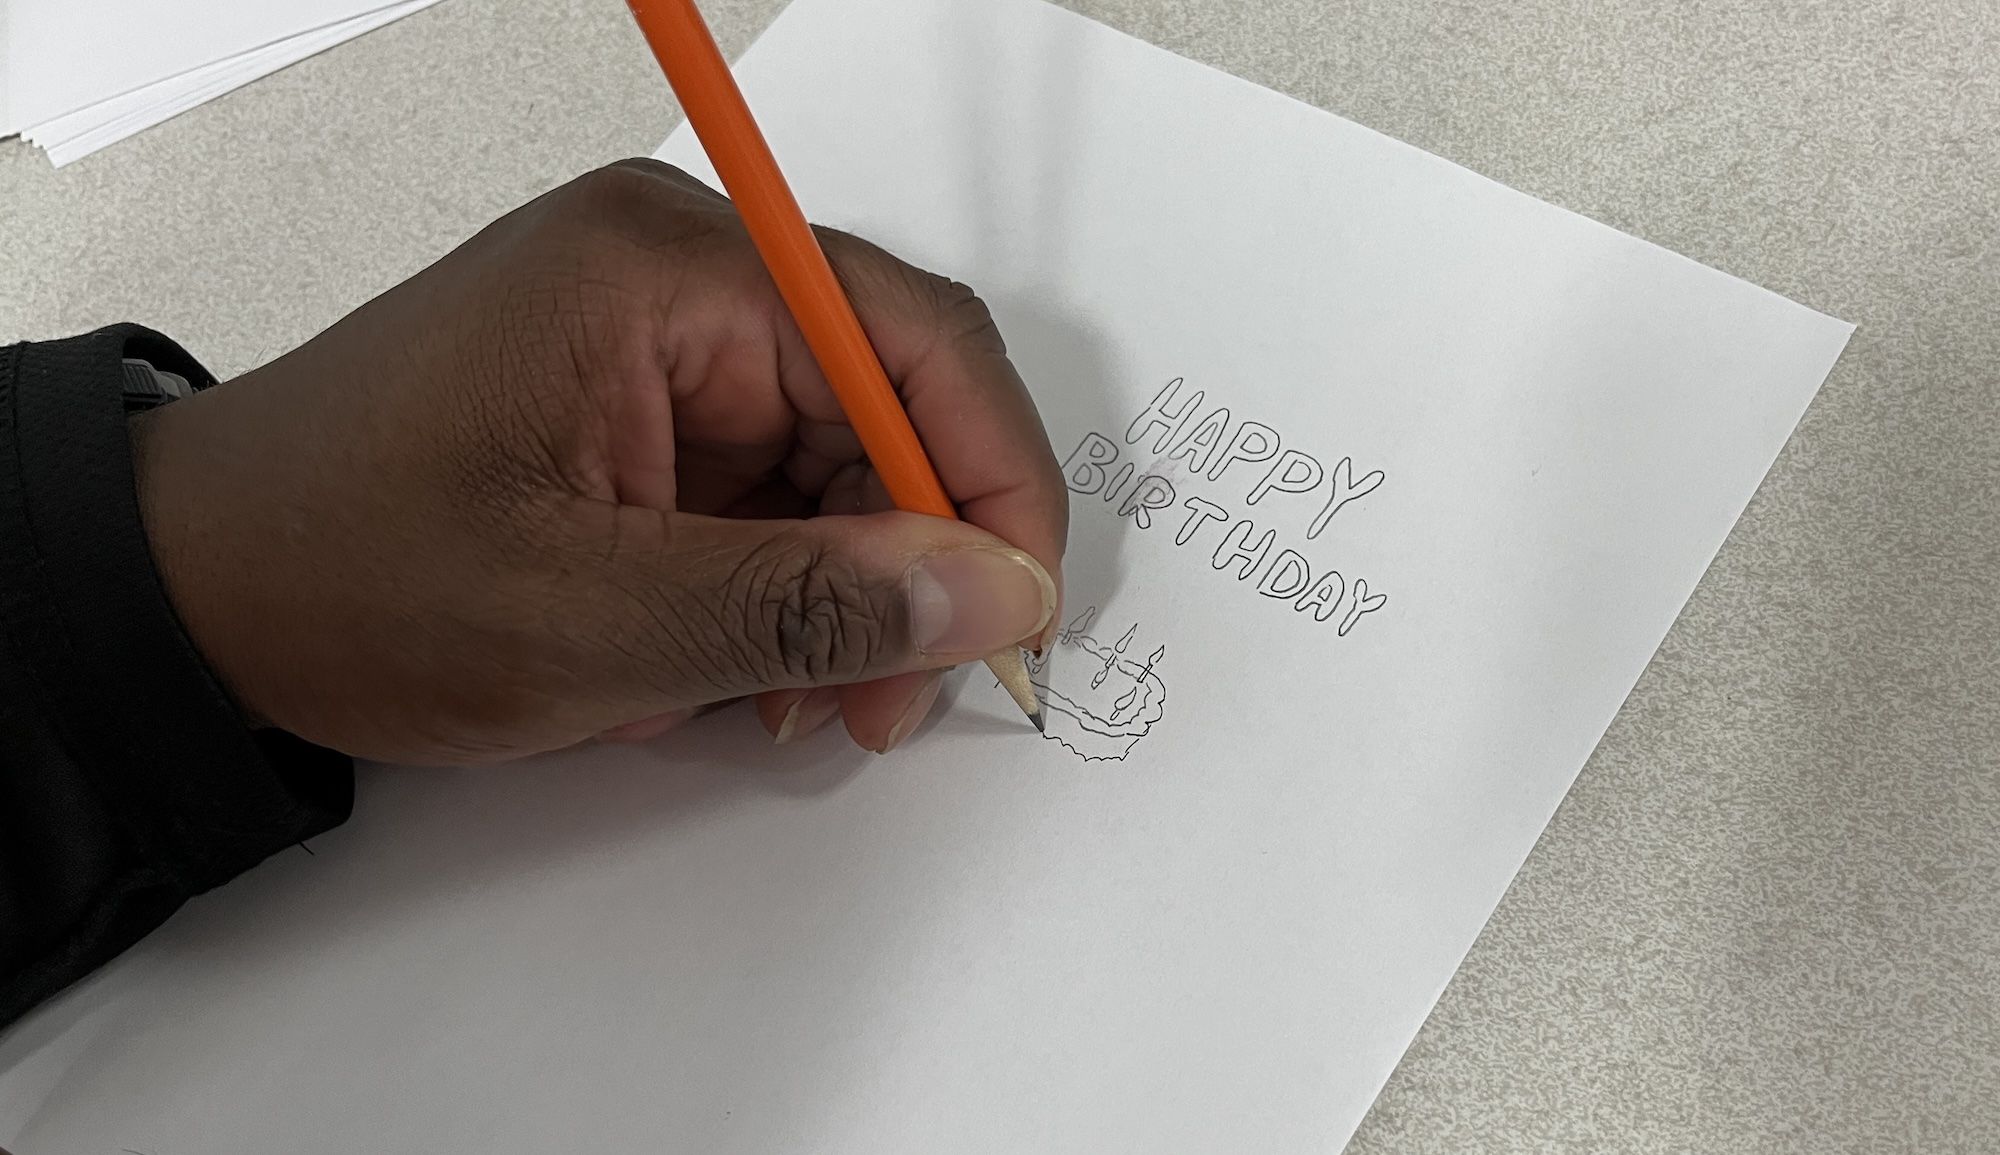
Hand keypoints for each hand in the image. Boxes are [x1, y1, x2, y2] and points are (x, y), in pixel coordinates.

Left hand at [130, 160, 1066, 763]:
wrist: (190, 599)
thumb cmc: (342, 576)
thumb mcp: (591, 616)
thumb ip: (809, 605)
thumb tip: (995, 594)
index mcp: (665, 269)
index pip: (913, 343)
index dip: (991, 484)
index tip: (1012, 616)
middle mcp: (675, 279)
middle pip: (884, 405)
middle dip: (905, 564)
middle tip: (883, 702)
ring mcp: (656, 344)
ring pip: (832, 464)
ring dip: (833, 595)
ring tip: (776, 705)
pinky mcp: (639, 410)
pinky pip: (765, 493)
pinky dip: (768, 591)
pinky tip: (719, 671)